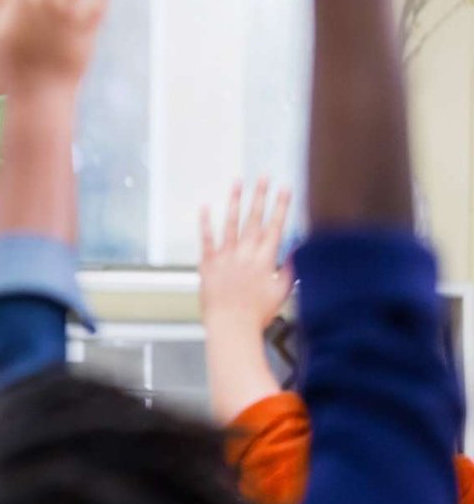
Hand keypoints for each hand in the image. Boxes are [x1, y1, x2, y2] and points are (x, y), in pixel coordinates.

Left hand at [199, 180, 293, 330]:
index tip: (286, 189)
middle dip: (261, 196)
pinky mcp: (208, 263)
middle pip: (254, 220)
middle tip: (264, 177)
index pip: (276, 227)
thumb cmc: (257, 313)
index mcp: (265, 260)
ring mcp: (225, 257)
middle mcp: (245, 254)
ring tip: (238, 182)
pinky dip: (205, 222)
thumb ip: (291, 268)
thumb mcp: (282, 291)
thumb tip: (298, 249)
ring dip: (235, 201)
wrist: (230, 326)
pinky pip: (206, 239)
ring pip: (231, 223)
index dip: (281, 206)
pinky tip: (205, 207)